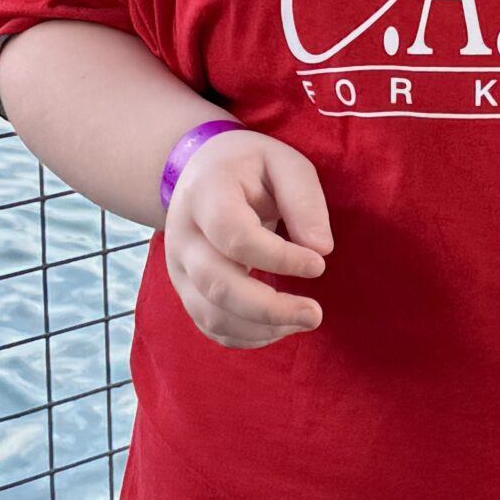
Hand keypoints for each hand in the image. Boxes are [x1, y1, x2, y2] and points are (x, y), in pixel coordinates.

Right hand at [163, 129, 332, 349]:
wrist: (200, 173)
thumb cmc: (251, 166)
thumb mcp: (284, 163)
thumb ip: (304, 200)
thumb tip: (321, 249)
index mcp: (206, 196)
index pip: (235, 237)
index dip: (279, 258)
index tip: (319, 265)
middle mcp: (182, 237)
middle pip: (217, 285)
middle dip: (269, 308)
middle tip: (315, 314)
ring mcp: (178, 269)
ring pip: (210, 314)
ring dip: (261, 328)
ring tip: (305, 320)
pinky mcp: (185, 291)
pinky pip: (209, 326)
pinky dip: (246, 336)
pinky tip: (281, 327)